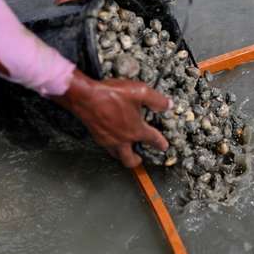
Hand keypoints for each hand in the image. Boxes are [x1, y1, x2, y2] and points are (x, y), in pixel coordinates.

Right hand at [53, 70, 170, 166]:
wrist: (85, 97)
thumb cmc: (112, 95)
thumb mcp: (140, 92)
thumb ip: (156, 100)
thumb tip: (168, 105)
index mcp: (136, 130)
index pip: (152, 139)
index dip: (160, 143)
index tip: (164, 146)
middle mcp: (122, 139)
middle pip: (130, 159)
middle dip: (136, 161)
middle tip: (139, 159)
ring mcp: (108, 140)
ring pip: (116, 154)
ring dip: (122, 155)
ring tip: (125, 151)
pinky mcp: (97, 136)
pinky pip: (106, 146)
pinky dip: (111, 146)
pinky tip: (111, 137)